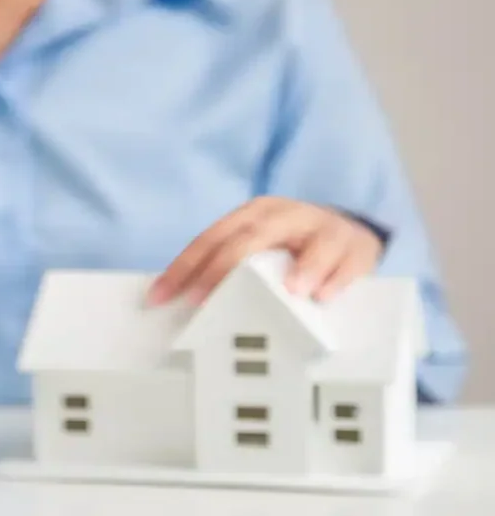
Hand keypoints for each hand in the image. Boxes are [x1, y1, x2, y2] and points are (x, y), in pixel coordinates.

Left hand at [147, 197, 384, 306]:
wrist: (348, 230)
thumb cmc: (292, 246)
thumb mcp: (259, 247)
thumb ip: (228, 268)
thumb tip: (184, 301)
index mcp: (253, 214)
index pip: (211, 238)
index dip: (183, 267)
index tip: (161, 296)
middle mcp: (284, 215)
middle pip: (250, 238)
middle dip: (222, 269)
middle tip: (202, 300)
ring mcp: (322, 228)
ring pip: (310, 243)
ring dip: (300, 267)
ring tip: (290, 290)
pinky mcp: (354, 247)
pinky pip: (347, 262)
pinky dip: (335, 278)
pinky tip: (323, 297)